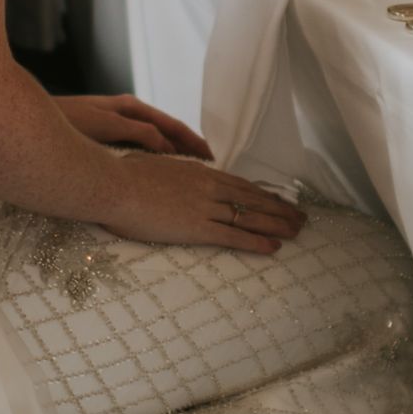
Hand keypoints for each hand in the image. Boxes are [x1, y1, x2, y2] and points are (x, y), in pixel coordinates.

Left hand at [55, 93, 211, 158]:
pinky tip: (157, 171)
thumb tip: (167, 146)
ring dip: (174, 152)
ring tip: (191, 170)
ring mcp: (117, 124)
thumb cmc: (64, 122)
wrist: (29, 122)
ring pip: (155, 140)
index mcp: (130, 108)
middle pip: (167, 131)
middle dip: (189, 147)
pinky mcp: (106, 135)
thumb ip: (138, 133)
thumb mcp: (105, 126)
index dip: (192, 143)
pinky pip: (140, 145)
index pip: (171, 127)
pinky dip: (155, 155)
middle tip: (211, 166)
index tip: (210, 160)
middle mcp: (126, 113)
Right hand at [94, 154, 307, 256]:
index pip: (238, 184)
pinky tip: (273, 248)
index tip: (277, 200)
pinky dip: (256, 242)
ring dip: (277, 224)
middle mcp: (207, 187)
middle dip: (279, 209)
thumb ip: (168, 172)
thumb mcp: (151, 165)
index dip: (261, 194)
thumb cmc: (121, 176)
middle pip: (252, 198)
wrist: (112, 186)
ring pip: (250, 216)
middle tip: (300, 216)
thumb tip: (168, 175)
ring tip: (297, 232)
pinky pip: (233, 236)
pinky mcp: (196, 228)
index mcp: (197, 172)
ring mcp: (204, 207)